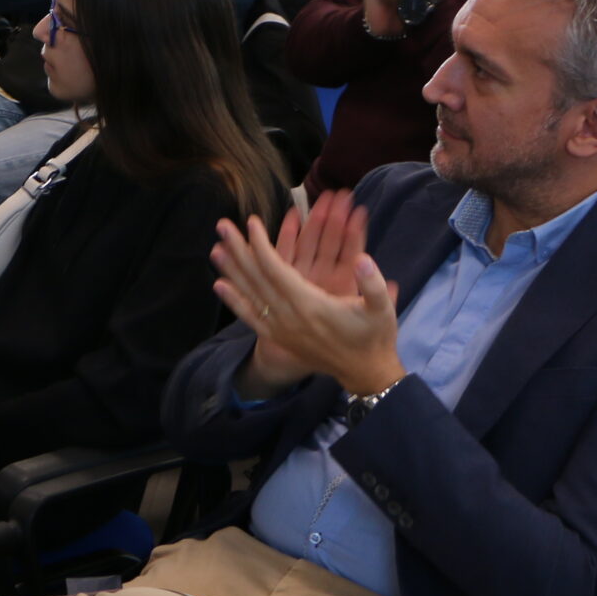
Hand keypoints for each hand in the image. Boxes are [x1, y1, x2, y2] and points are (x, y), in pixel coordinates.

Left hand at [212, 193, 403, 398]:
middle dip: (239, 250)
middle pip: (256, 278)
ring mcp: (282, 329)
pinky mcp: (280, 338)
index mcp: (310, 305)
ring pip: (250, 295)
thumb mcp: (382, 309)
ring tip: (215, 249)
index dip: (261, 245)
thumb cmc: (374, 336)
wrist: (365, 373)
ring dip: (231, 270)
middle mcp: (289, 316)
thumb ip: (373, 284)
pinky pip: (251, 317)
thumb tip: (362, 258)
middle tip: (222, 225)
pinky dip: (234, 301)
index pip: (276, 269)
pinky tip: (220, 286)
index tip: (251, 222)